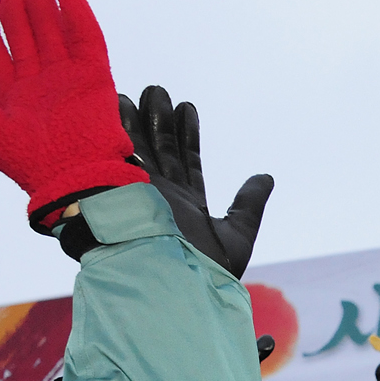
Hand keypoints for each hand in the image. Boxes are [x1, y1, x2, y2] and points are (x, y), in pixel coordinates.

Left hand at [0, 0, 146, 219]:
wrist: (76, 176)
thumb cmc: (30, 162)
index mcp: (12, 99)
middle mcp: (41, 87)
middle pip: (27, 42)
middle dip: (18, 17)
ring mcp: (69, 80)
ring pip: (55, 35)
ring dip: (45, 11)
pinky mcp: (95, 77)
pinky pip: (87, 37)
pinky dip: (77, 12)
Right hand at [116, 84, 272, 277]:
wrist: (170, 289)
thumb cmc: (204, 272)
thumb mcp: (237, 235)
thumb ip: (249, 204)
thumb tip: (266, 176)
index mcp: (185, 206)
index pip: (187, 163)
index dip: (187, 136)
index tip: (187, 108)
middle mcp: (160, 198)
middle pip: (158, 151)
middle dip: (158, 121)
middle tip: (157, 90)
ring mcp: (138, 196)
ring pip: (136, 152)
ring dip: (137, 122)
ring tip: (137, 94)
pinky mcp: (119, 197)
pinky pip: (115, 161)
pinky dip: (115, 136)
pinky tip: (113, 110)